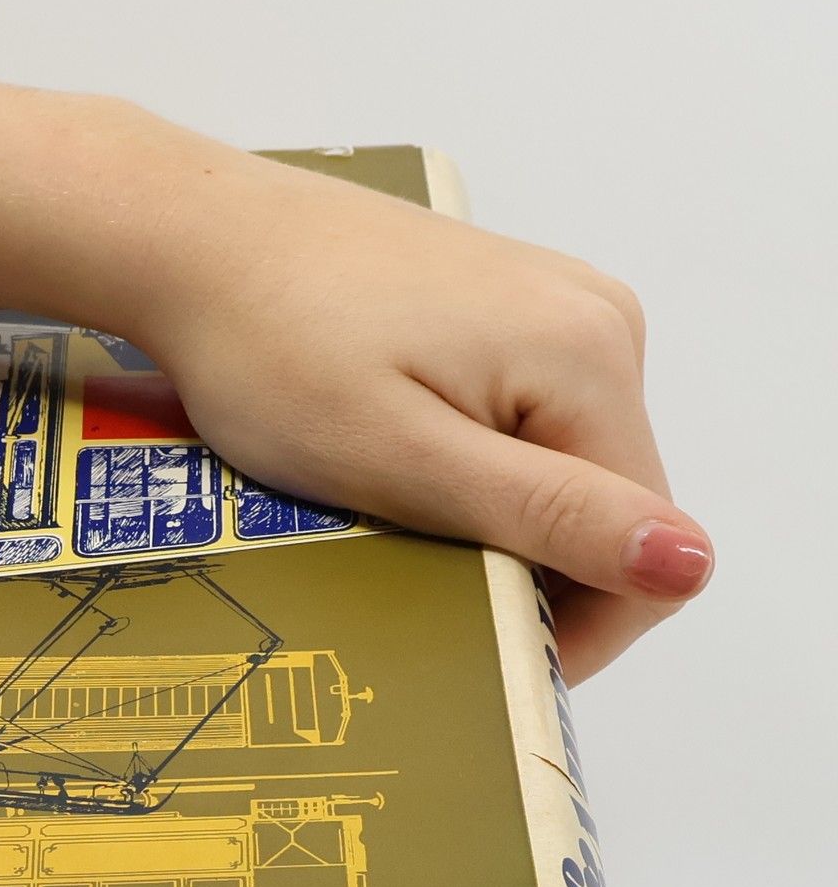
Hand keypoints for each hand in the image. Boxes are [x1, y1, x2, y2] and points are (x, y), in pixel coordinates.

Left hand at [79, 125, 711, 681]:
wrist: (197, 242)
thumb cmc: (271, 349)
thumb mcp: (404, 458)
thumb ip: (548, 513)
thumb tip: (689, 563)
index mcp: (592, 356)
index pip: (646, 541)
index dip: (574, 621)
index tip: (477, 644)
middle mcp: (598, 319)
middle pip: (607, 502)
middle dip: (528, 565)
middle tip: (410, 576)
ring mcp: (551, 305)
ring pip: (562, 467)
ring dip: (493, 519)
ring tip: (390, 513)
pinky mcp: (503, 306)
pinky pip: (521, 421)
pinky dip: (469, 467)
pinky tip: (391, 463)